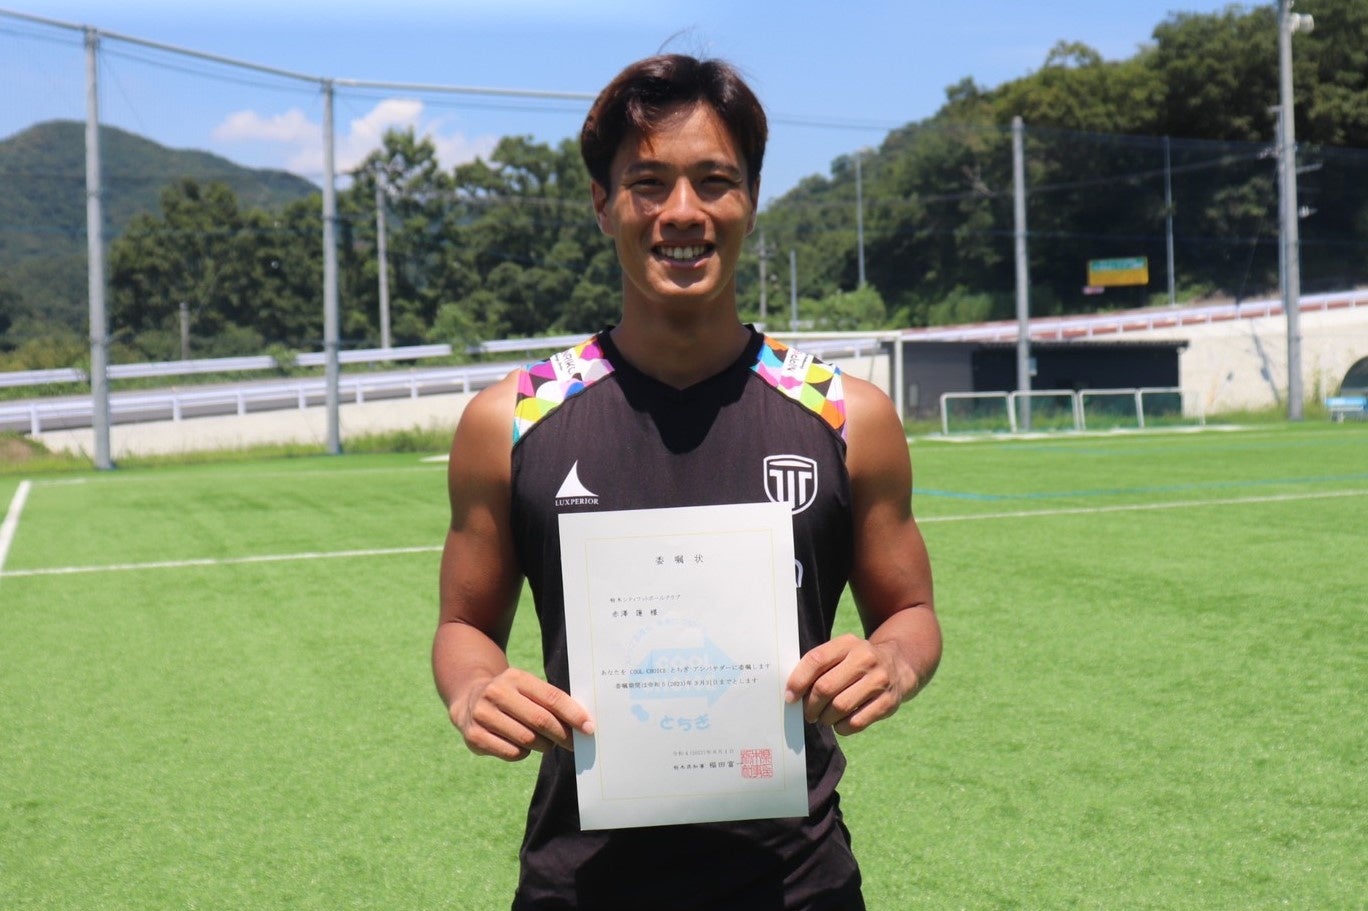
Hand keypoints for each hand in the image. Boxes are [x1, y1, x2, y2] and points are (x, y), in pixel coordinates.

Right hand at [450, 667, 594, 760]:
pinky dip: (524, 753)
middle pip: (540, 720)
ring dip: (544, 745)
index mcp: (515, 677)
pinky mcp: (474, 736)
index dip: (573, 714)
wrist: (468, 698)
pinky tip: (522, 746)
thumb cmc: (512, 696)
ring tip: (546, 743)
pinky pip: (512, 753)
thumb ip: (550, 701)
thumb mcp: (527, 688)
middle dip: (562, 735)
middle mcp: (496, 693)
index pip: (551, 697)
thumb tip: (583, 724)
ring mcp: (483, 715)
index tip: (589, 727)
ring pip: (527, 739)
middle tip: (573, 744)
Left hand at [784, 634, 914, 735]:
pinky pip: (856, 722)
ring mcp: (879, 680)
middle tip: (809, 713)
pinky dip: (842, 727)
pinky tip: (840, 723)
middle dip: (811, 705)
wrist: (900, 665)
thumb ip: (820, 666)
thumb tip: (793, 693)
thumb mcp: (842, 652)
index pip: (816, 660)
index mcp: (848, 643)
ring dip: (825, 718)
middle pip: (825, 687)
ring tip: (824, 718)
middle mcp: (865, 659)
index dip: (798, 681)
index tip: (790, 697)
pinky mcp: (888, 702)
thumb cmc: (857, 662)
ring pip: (840, 707)